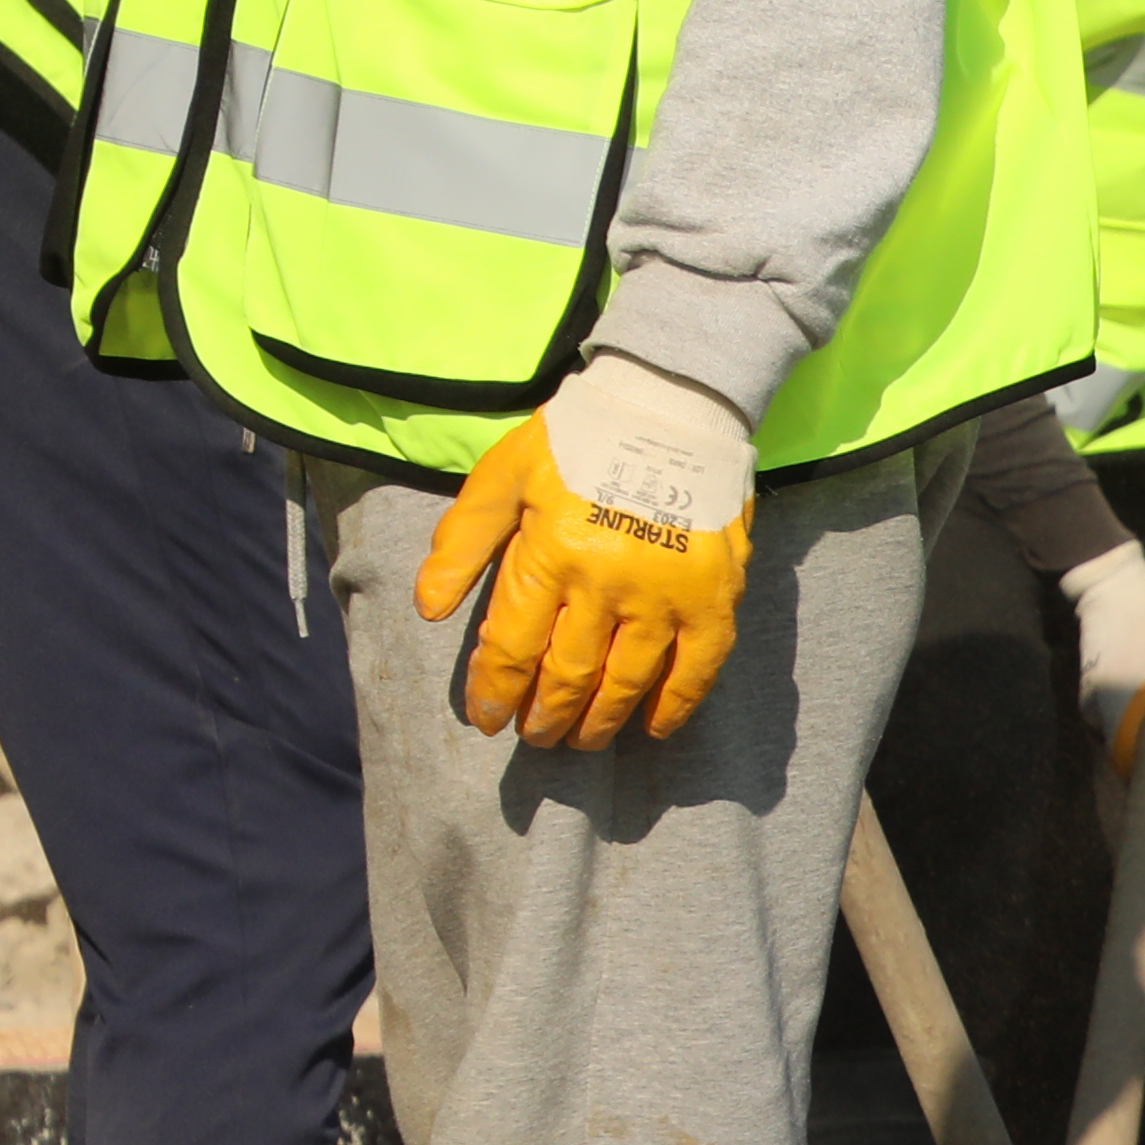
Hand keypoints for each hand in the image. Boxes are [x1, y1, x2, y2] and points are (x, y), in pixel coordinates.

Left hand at [420, 356, 754, 747]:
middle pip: (568, 675)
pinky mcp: (713, 599)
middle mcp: (607, 585)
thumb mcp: (502, 477)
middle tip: (535, 736)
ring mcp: (665, 597)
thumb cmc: (576, 440)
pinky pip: (695, 671)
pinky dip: (674, 707)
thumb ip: (461, 543)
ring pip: (626, 682)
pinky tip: (652, 728)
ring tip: (580, 739)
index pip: (513, 648)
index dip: (496, 692)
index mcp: (551, 555)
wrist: (671, 406)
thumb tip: (430, 609)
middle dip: (544, 714)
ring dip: (598, 720)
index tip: (488, 720)